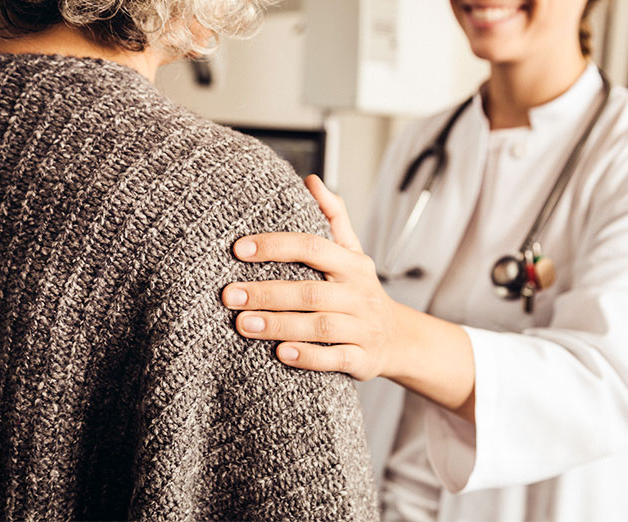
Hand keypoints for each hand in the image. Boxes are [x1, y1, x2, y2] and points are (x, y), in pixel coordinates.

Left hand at [222, 176, 474, 417]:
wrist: (398, 338)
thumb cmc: (360, 291)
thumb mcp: (352, 253)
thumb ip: (333, 218)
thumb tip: (311, 180)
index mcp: (352, 264)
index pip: (313, 248)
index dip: (276, 246)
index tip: (239, 249)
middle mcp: (359, 294)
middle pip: (311, 291)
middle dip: (267, 292)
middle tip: (229, 294)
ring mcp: (363, 328)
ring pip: (320, 327)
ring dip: (279, 325)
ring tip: (242, 324)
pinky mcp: (363, 359)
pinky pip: (336, 359)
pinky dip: (309, 357)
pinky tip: (280, 353)